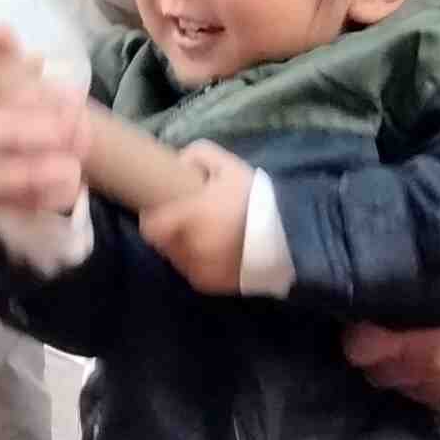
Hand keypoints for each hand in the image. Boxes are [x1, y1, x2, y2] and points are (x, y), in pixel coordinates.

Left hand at [138, 143, 253, 293]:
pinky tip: (218, 254)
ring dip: (185, 249)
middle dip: (172, 232)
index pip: (150, 227)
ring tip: (207, 238)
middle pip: (164, 243)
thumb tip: (179, 160)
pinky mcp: (210, 285)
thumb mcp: (230, 166)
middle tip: (191, 222)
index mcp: (189, 218)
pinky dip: (201, 264)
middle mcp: (189, 247)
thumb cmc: (255, 199)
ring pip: (178, 259)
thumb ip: (199, 155)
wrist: (288, 237)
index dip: (153, 218)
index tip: (163, 211)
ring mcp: (199, 269)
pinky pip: (195, 273)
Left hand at [345, 290, 439, 418]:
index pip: (360, 350)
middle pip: (379, 372)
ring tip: (430, 344)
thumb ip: (406, 300)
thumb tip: (364, 304)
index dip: (361, 334)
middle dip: (383, 353)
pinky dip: (432, 384)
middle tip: (397, 330)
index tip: (367, 320)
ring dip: (408, 371)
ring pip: (405, 389)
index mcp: (431, 345)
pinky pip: (431, 400)